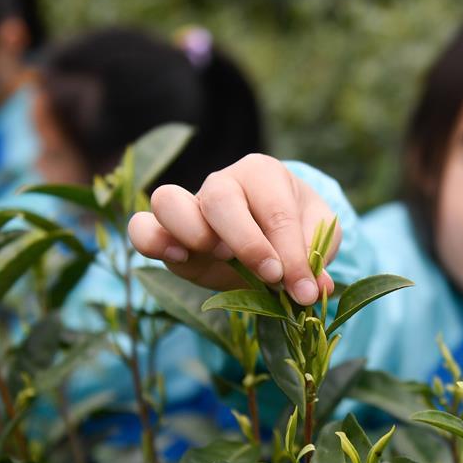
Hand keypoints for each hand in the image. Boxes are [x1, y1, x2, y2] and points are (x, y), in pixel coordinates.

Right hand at [128, 154, 339, 303]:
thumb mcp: (320, 239)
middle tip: (272, 276)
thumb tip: (316, 288)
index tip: (303, 288)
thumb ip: (317, 259)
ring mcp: (191, 204)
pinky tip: (179, 259)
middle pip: (221, 199)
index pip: (276, 211)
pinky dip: (153, 241)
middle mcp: (224, 183)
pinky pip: (142, 226)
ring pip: (169, 201)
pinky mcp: (168, 233)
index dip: (291, 253)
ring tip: (221, 258)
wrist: (274, 235)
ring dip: (193, 233)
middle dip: (248, 243)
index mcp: (265, 175)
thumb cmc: (300, 229)